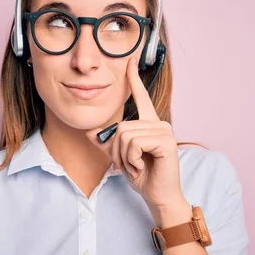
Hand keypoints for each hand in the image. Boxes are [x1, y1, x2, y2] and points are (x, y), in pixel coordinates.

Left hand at [87, 57, 185, 209]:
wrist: (157, 195)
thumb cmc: (143, 176)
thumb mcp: (120, 157)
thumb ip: (106, 143)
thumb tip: (88, 131)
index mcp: (149, 123)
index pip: (140, 96)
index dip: (133, 78)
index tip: (131, 59)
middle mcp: (158, 123)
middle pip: (121, 126)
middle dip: (117, 150)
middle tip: (128, 164)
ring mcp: (164, 131)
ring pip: (125, 135)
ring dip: (124, 157)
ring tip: (136, 166)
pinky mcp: (166, 141)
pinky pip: (134, 143)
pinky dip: (132, 159)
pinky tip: (142, 166)